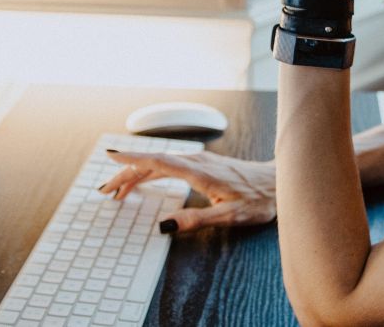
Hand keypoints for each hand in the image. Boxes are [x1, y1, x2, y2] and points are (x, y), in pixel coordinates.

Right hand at [101, 149, 276, 231]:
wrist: (277, 182)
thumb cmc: (257, 199)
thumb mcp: (229, 216)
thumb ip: (196, 220)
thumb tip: (165, 225)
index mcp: (198, 171)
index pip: (158, 162)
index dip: (132, 161)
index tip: (110, 158)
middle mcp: (196, 160)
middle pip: (153, 162)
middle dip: (127, 174)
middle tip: (106, 190)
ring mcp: (199, 159)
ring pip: (160, 162)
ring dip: (138, 173)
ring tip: (119, 189)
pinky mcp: (203, 163)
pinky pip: (170, 163)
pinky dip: (152, 170)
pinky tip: (147, 178)